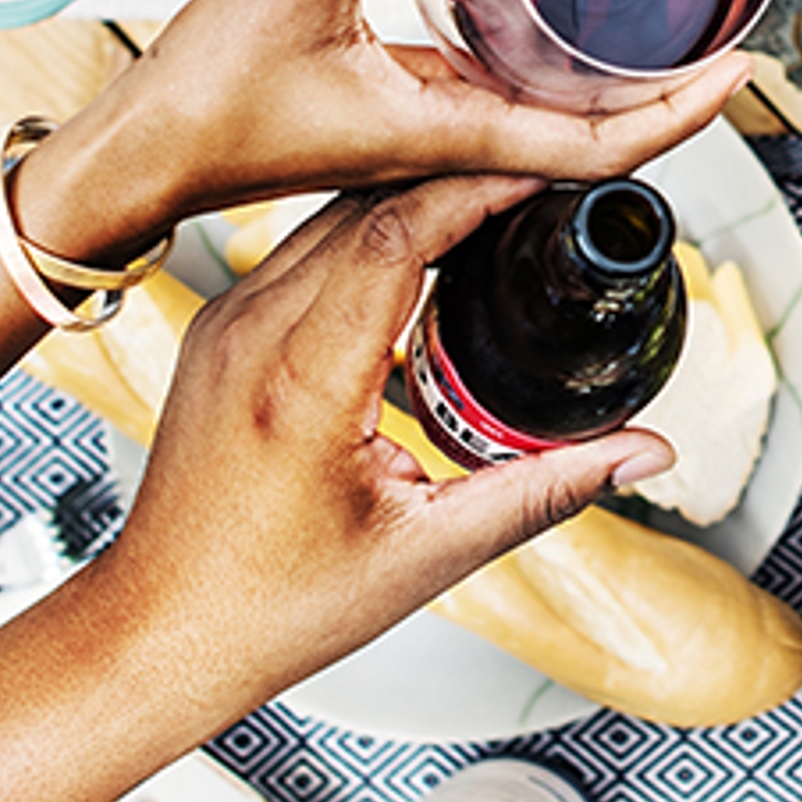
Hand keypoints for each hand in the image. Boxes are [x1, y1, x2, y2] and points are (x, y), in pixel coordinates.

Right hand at [36, 0, 746, 231]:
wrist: (136, 159)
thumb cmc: (202, 101)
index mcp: (444, 132)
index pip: (598, 146)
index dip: (680, 113)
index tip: (739, 70)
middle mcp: (447, 144)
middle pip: (592, 134)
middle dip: (667, 89)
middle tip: (722, 27)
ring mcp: (422, 135)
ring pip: (545, 118)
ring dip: (609, 78)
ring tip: (661, 13)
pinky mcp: (393, 117)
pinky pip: (493, 98)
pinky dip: (540, 64)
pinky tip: (543, 12)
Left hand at [111, 174, 674, 692]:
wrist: (159, 628)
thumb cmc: (272, 605)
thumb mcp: (429, 553)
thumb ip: (546, 490)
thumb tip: (642, 453)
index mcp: (301, 382)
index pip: (396, 234)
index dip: (477, 189)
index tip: (539, 173)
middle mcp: (251, 333)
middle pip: (367, 205)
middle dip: (457, 178)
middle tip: (536, 179)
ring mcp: (225, 322)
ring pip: (329, 215)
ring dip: (411, 198)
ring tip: (492, 200)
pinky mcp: (217, 328)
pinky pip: (300, 247)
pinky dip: (369, 231)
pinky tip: (423, 249)